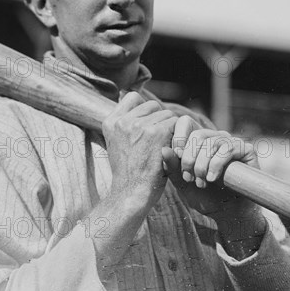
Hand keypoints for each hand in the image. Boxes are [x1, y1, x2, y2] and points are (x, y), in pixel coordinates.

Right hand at [101, 92, 176, 207]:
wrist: (131, 193)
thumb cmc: (128, 172)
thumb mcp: (116, 143)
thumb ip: (124, 124)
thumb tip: (134, 99)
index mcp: (111, 122)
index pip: (133, 97)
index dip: (144, 108)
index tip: (148, 123)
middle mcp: (123, 121)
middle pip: (153, 105)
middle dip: (159, 119)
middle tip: (160, 140)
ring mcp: (139, 125)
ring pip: (167, 114)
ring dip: (170, 129)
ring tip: (165, 147)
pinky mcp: (156, 132)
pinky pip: (176, 123)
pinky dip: (178, 136)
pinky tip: (173, 150)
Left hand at [161, 115, 259, 218]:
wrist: (229, 214)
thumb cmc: (205, 196)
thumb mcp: (183, 183)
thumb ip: (172, 167)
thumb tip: (163, 149)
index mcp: (198, 141)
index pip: (185, 123)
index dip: (178, 138)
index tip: (177, 157)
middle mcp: (215, 137)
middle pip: (197, 135)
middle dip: (189, 158)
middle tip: (189, 178)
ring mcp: (231, 142)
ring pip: (211, 143)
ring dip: (202, 165)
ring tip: (201, 183)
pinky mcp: (246, 149)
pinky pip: (228, 149)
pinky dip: (216, 164)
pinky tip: (212, 178)